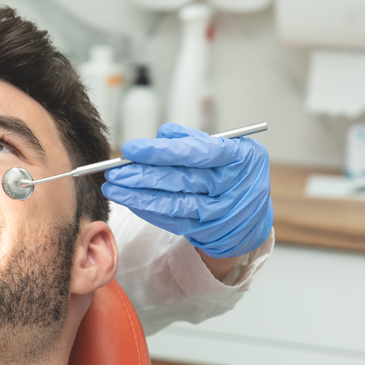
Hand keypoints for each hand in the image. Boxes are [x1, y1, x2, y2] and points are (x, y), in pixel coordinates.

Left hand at [101, 123, 272, 258]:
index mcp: (238, 158)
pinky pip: (172, 220)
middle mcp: (231, 187)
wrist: (251, 214)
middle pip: (181, 180)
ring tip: (113, 187)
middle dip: (142, 175)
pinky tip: (129, 201)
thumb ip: (193, 139)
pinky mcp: (206, 230)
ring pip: (173, 204)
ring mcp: (220, 213)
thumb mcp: (226, 147)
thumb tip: (162, 134)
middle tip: (114, 170)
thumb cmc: (233, 170)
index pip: (197, 153)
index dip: (162, 152)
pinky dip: (148, 210)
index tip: (131, 149)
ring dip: (138, 196)